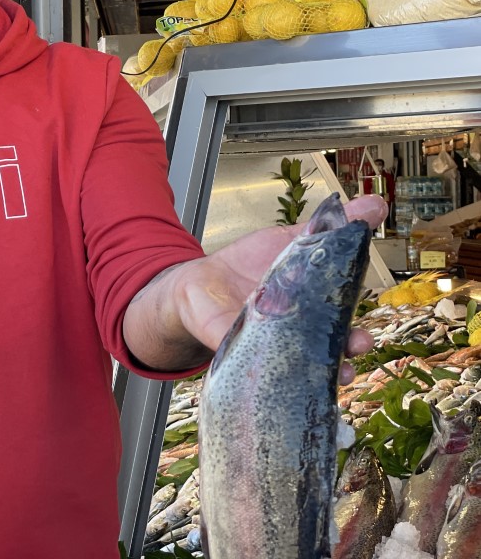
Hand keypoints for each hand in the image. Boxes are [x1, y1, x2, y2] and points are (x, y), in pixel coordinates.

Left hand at [176, 194, 385, 384]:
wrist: (201, 280)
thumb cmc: (250, 265)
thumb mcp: (290, 240)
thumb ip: (331, 226)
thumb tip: (376, 205)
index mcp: (311, 312)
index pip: (340, 332)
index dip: (356, 340)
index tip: (364, 341)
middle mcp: (292, 335)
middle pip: (323, 357)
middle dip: (339, 361)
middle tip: (348, 352)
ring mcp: (264, 343)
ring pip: (291, 366)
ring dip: (307, 373)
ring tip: (319, 373)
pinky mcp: (232, 346)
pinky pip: (243, 362)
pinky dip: (252, 367)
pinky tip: (260, 368)